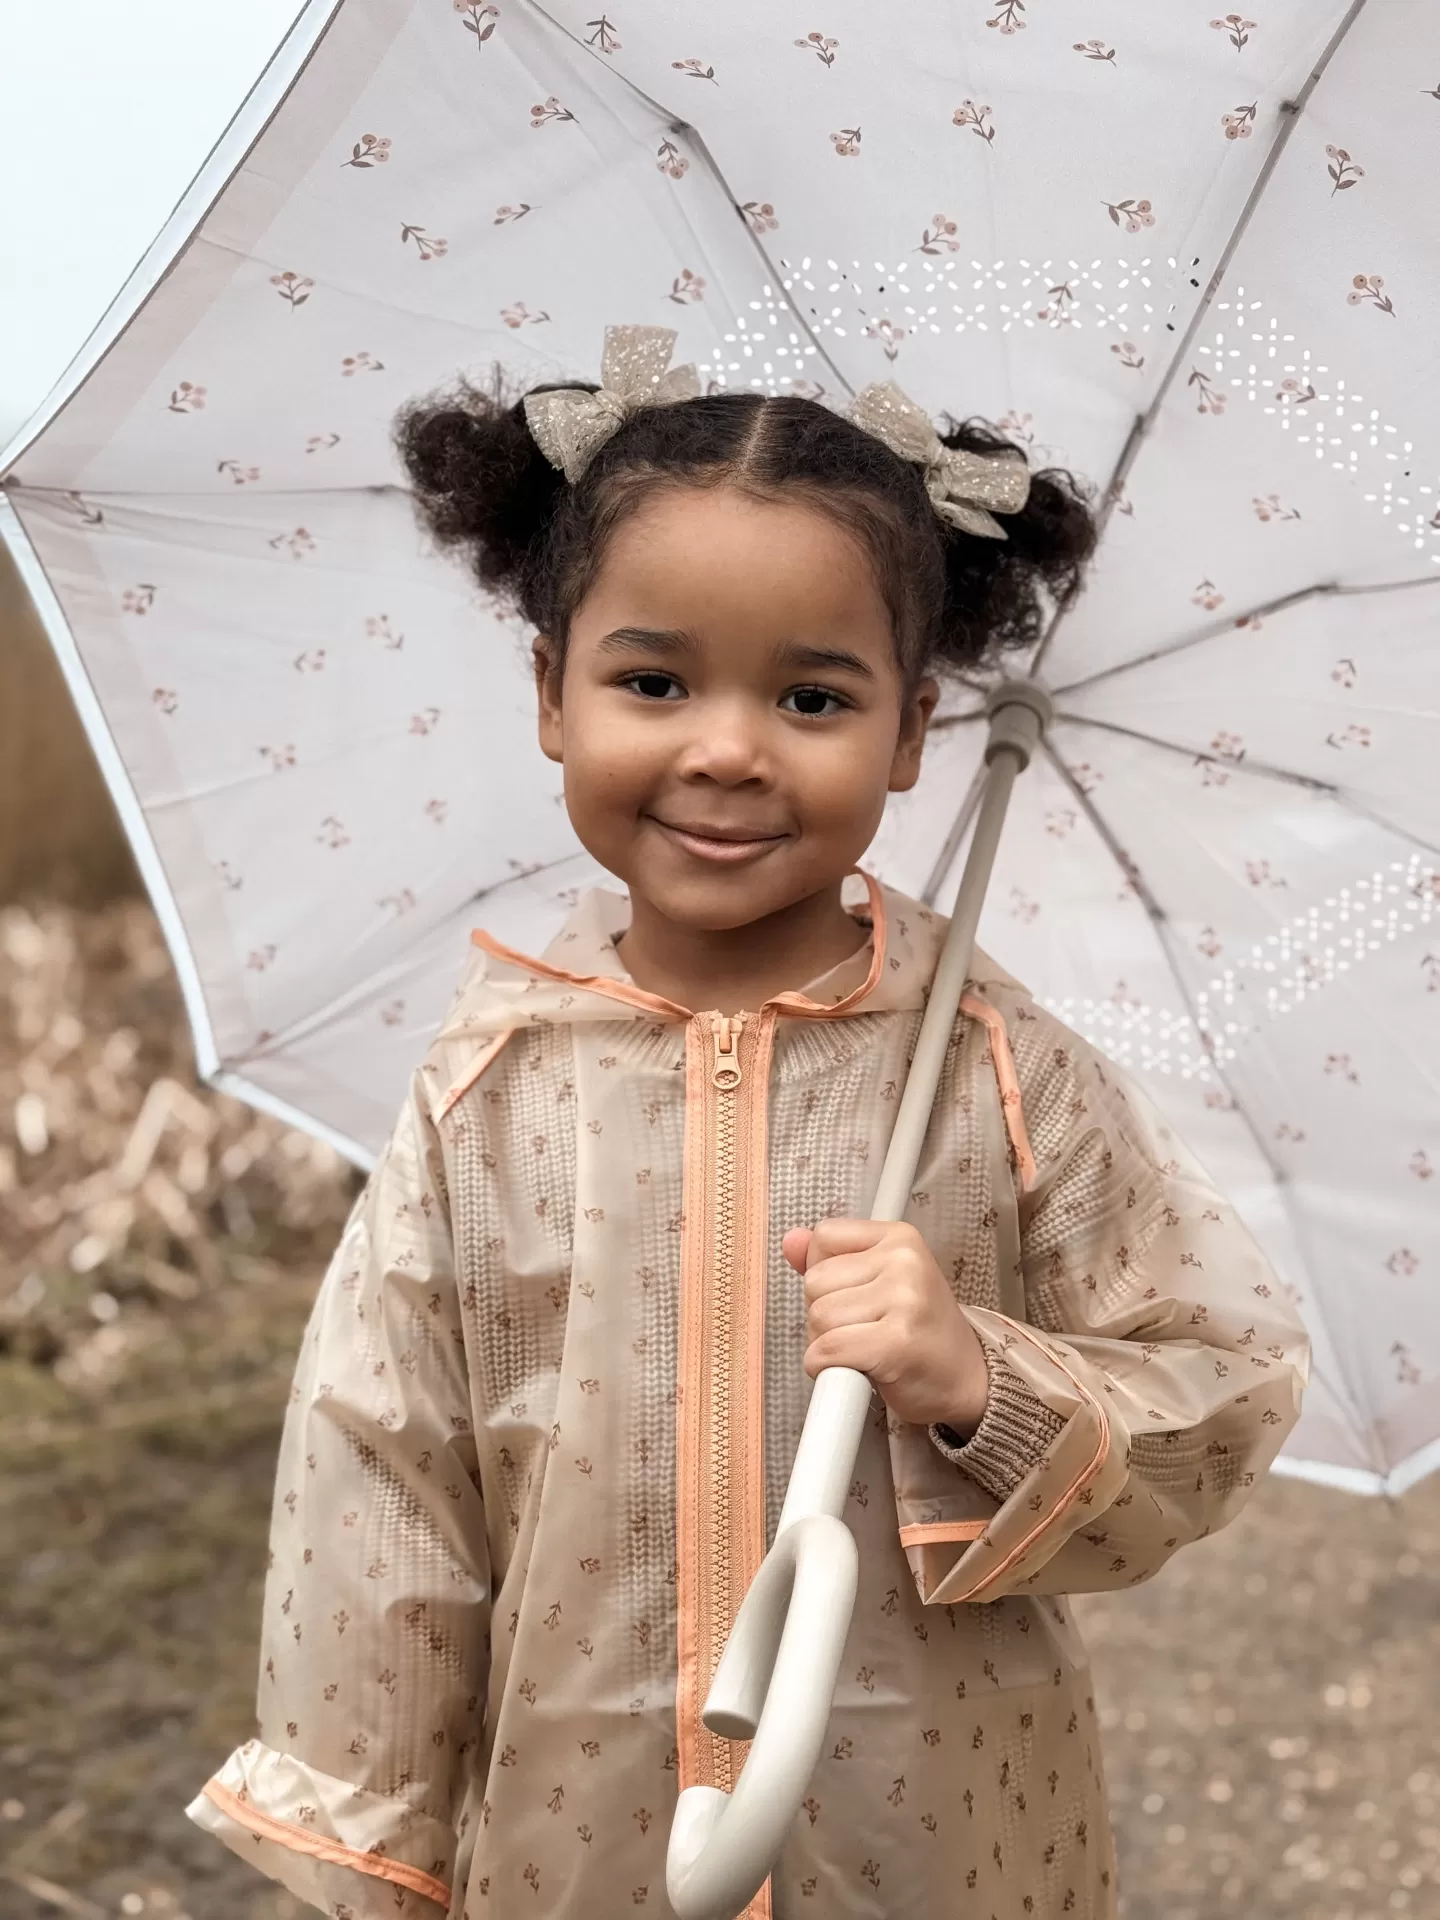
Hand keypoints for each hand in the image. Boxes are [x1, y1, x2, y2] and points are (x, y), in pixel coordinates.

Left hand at [783, 1218, 989, 1434]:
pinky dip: (826, 1368)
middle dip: (824, 1314)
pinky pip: (827, 1351)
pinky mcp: (896, 1342)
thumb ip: (832, 1259)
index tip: (857, 1297)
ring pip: (817, 1317)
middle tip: (863, 1330)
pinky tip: (856, 1369)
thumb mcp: (880, 1281)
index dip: (826, 1274)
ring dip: (826, 1344)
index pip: (824, 1237)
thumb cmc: (920, 1332)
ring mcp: (904, 1300)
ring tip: (865, 1349)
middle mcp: (905, 1261)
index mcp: (900, 1237)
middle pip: (814, 1281)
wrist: (968, 1380)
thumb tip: (790, 1241)